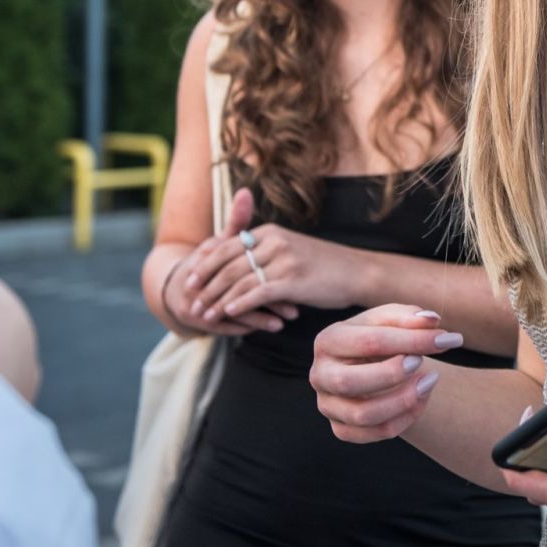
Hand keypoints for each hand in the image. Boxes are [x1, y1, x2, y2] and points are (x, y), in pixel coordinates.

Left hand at [182, 188, 362, 324]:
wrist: (357, 271)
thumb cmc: (324, 265)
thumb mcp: (291, 250)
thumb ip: (264, 253)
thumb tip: (236, 265)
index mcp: (270, 232)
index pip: (228, 245)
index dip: (205, 263)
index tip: (189, 279)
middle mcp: (274, 241)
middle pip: (228, 262)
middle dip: (205, 284)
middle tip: (190, 301)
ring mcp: (283, 260)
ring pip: (239, 280)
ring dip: (218, 299)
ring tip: (204, 315)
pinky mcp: (292, 280)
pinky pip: (258, 292)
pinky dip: (239, 303)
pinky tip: (228, 314)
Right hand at [310, 303, 464, 441]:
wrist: (374, 364)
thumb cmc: (382, 336)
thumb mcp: (392, 320)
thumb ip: (410, 316)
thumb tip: (431, 320)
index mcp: (328, 341)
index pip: (369, 341)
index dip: (411, 340)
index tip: (445, 339)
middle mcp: (319, 375)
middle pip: (350, 382)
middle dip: (393, 374)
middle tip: (423, 362)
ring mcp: (328, 405)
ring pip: (363, 414)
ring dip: (403, 400)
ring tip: (429, 382)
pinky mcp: (341, 428)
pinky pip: (374, 433)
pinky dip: (404, 420)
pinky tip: (421, 400)